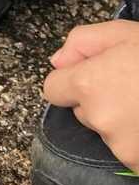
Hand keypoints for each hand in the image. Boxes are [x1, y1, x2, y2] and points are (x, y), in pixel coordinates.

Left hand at [42, 19, 138, 171]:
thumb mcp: (122, 33)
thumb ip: (81, 43)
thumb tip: (57, 62)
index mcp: (88, 84)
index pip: (53, 90)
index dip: (70, 81)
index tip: (92, 77)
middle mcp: (100, 119)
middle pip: (83, 112)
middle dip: (100, 100)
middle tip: (133, 86)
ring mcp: (123, 148)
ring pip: (108, 132)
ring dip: (123, 122)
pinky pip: (130, 151)